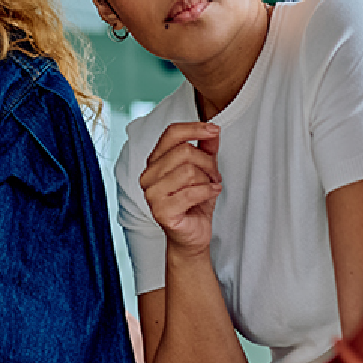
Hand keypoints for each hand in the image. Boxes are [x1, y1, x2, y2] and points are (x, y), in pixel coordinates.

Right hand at [140, 123, 220, 253]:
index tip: (214, 130)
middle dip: (207, 163)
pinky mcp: (161, 211)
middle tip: (214, 175)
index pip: (171, 133)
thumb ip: (207, 148)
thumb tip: (212, 130)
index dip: (194, 128)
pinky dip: (208, 191)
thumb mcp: (204, 170)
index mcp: (155, 161)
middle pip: (184, 151)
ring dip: (207, 179)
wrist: (192, 234)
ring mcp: (152, 194)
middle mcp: (149, 175)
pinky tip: (211, 193)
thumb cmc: (195, 202)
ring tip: (209, 187)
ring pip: (188, 171)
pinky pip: (190, 192)